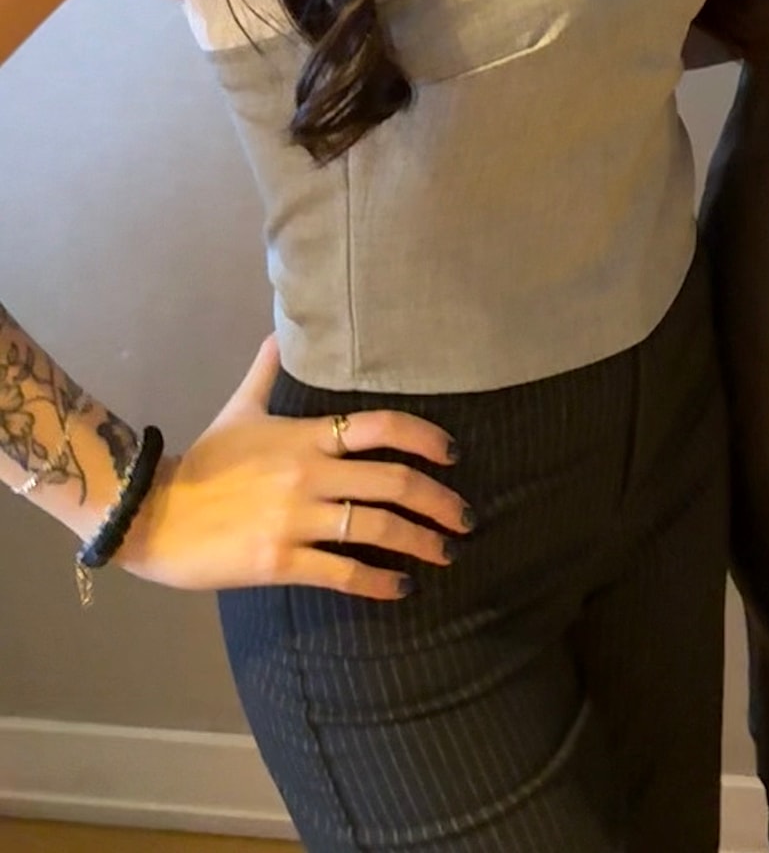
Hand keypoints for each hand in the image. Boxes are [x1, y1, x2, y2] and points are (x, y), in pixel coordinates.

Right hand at [117, 338, 472, 601]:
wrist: (152, 515)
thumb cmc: (202, 464)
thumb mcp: (239, 411)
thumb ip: (265, 375)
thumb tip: (278, 333)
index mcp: (306, 436)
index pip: (381, 427)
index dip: (425, 438)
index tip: (453, 455)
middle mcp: (310, 473)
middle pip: (393, 482)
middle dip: (438, 501)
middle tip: (464, 518)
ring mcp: (295, 518)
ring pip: (375, 527)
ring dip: (419, 542)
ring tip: (444, 554)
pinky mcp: (279, 561)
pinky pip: (342, 572)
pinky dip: (378, 581)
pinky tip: (401, 588)